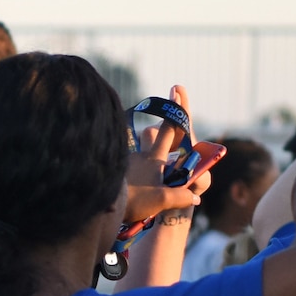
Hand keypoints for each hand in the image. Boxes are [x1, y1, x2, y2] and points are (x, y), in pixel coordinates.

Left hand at [123, 84, 206, 222]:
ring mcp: (124, 161)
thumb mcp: (160, 200)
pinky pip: (124, 164)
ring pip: (137, 150)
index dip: (175, 112)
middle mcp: (139, 155)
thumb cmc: (133, 200)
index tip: (176, 90)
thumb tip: (195, 197)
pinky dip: (129, 170)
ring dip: (143, 156)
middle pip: (151, 135)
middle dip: (157, 132)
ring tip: (144, 175)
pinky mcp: (112, 170)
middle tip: (159, 136)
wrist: (100, 204)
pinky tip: (130, 184)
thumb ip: (180, 197)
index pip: (168, 132)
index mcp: (153, 159)